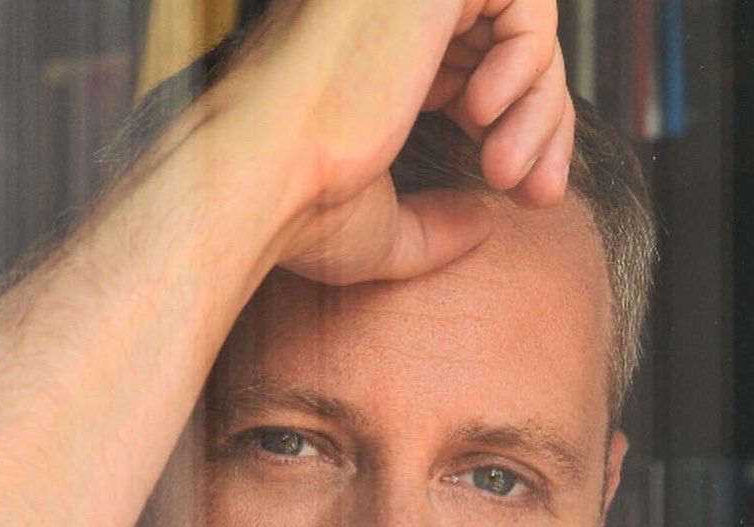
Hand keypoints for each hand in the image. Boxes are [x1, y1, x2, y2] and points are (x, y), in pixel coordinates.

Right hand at [222, 0, 573, 283]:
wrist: (258, 182)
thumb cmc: (296, 214)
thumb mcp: (377, 230)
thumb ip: (433, 226)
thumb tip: (484, 226)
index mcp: (369, 59)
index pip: (473, 68)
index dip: (519, 127)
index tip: (527, 196)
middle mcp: (386, 18)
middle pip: (506, 45)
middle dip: (542, 121)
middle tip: (540, 196)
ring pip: (523, 26)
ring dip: (538, 107)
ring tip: (506, 173)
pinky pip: (525, 3)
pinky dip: (526, 64)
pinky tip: (485, 117)